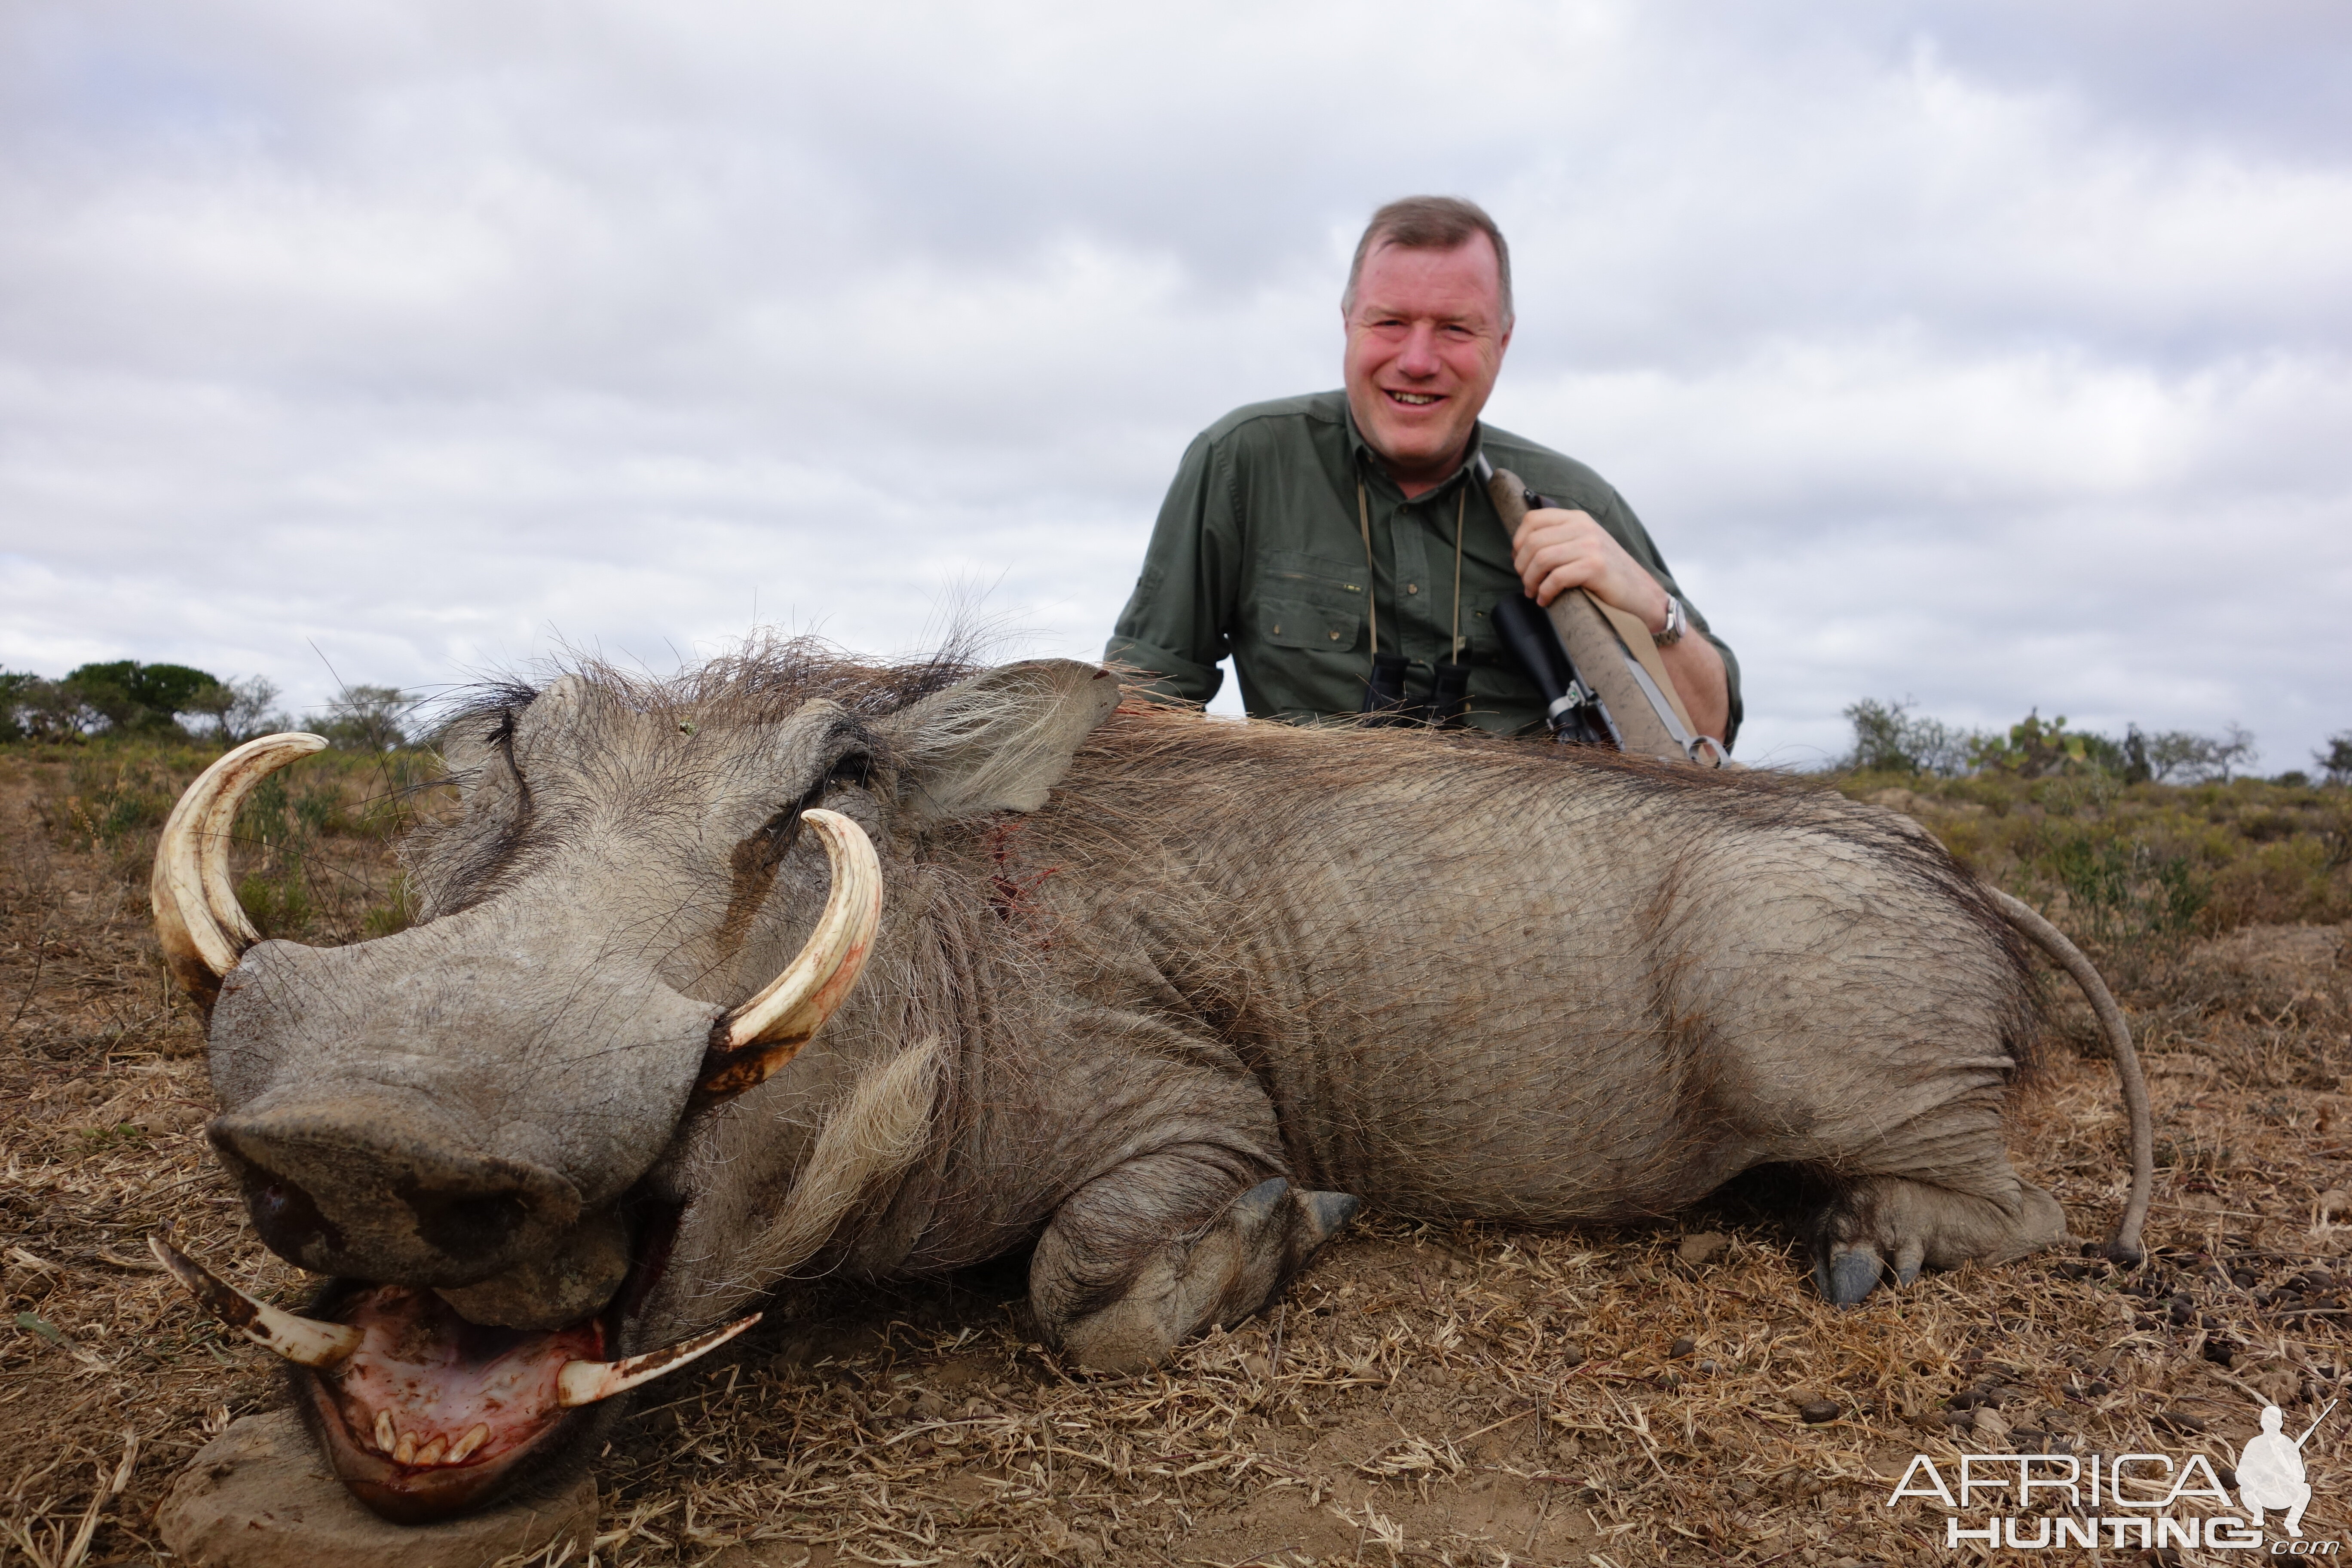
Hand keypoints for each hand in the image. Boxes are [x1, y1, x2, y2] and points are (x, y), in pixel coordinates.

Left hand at [1512, 507, 1671, 630]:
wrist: (1640, 592)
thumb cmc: (1607, 573)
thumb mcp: (1584, 545)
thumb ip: (1560, 539)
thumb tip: (1522, 547)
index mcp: (1577, 518)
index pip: (1533, 520)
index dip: (1518, 541)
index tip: (1519, 561)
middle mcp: (1583, 527)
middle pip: (1533, 541)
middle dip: (1522, 566)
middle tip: (1526, 583)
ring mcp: (1591, 546)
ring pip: (1542, 558)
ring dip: (1530, 580)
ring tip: (1533, 593)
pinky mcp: (1595, 567)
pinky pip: (1556, 577)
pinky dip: (1545, 592)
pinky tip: (1546, 600)